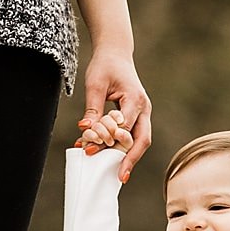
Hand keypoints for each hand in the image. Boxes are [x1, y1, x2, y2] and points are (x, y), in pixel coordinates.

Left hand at [81, 45, 150, 180]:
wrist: (115, 54)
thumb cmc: (105, 65)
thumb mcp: (95, 85)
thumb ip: (92, 109)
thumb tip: (85, 130)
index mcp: (135, 99)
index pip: (125, 128)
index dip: (109, 142)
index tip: (91, 151)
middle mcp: (144, 108)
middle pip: (142, 140)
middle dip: (131, 159)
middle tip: (121, 177)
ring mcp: (143, 113)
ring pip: (141, 140)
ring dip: (129, 156)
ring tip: (119, 173)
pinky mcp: (138, 116)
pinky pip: (134, 136)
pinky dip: (124, 147)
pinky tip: (112, 157)